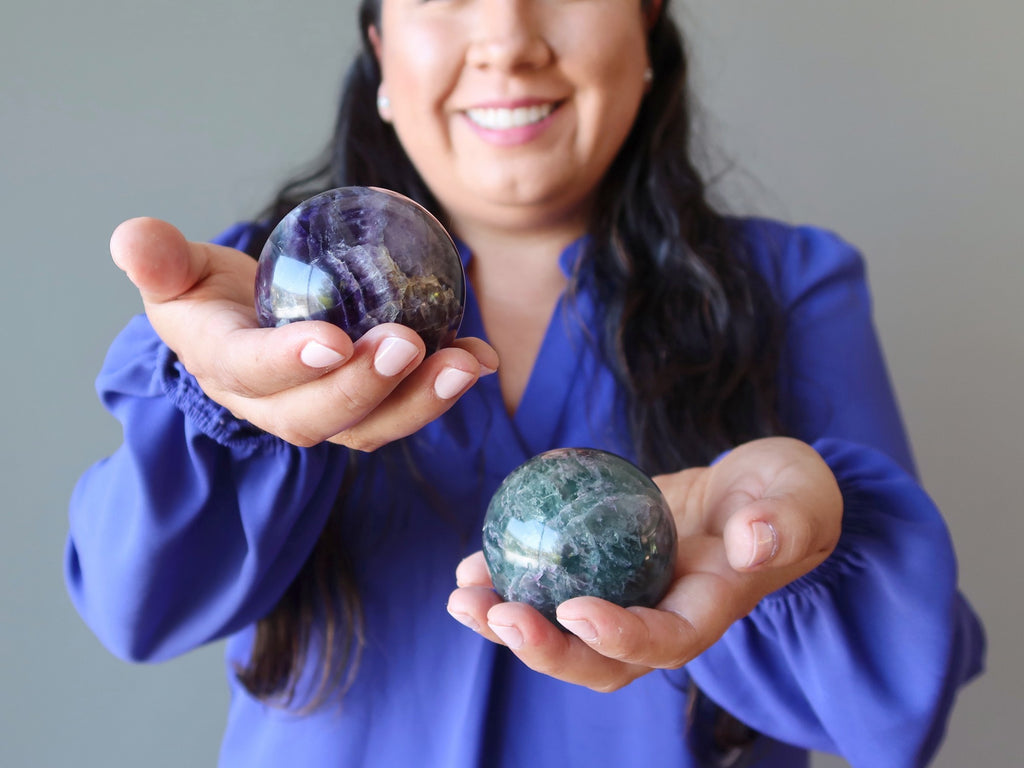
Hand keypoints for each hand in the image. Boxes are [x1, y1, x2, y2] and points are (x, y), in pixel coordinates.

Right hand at [110, 217, 496, 448]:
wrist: (243, 325)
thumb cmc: (210, 295)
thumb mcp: (177, 272)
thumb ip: (158, 259)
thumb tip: (131, 239)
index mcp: (225, 367)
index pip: (252, 372)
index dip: (289, 363)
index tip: (331, 341)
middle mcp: (274, 404)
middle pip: (320, 414)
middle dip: (366, 385)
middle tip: (408, 343)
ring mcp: (325, 412)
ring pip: (372, 425)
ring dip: (422, 399)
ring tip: (465, 363)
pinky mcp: (367, 407)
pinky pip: (405, 408)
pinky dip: (445, 387)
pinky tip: (482, 358)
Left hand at [447, 437, 841, 691]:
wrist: (754, 493)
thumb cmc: (783, 495)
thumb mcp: (796, 498)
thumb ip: (782, 523)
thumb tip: (750, 543)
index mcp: (706, 612)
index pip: (662, 642)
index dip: (617, 638)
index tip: (575, 609)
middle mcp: (658, 620)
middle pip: (597, 659)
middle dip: (543, 649)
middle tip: (495, 614)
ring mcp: (625, 601)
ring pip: (562, 632)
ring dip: (508, 623)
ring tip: (462, 598)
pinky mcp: (598, 573)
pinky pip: (548, 589)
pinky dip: (507, 581)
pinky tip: (470, 566)